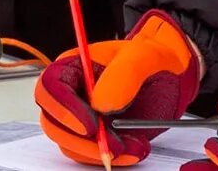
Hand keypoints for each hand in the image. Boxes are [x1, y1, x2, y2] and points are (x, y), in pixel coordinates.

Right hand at [37, 10, 203, 164]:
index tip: (90, 125)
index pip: (50, 88)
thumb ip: (122, 76)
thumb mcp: (143, 59)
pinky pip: (89, 155)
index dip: (63, 108)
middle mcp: (69, 94)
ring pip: (69, 144)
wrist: (168, 78)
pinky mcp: (91, 138)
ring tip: (133, 146)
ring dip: (98, 153)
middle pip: (53, 122)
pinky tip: (135, 149)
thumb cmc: (150, 62)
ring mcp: (78, 118)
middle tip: (112, 145)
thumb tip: (99, 103)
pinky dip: (112, 158)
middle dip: (80, 140)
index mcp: (73, 66)